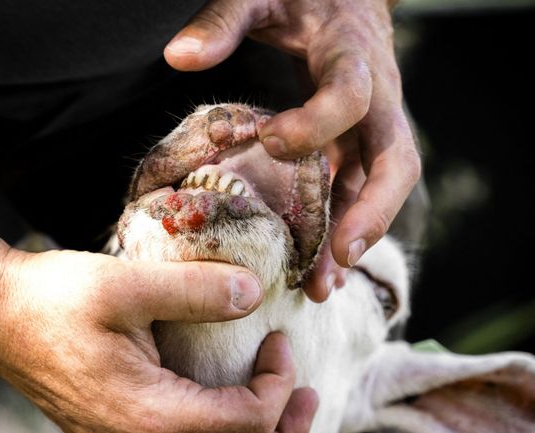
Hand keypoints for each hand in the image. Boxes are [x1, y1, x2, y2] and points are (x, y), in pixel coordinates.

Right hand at [0, 249, 316, 432]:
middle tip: (309, 394)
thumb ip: (195, 289)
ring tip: (284, 403)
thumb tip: (253, 295)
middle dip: (282, 428)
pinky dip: (218, 426)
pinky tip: (226, 398)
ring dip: (253, 431)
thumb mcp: (125, 285)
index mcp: (147, 415)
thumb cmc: (52, 299)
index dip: (277, 385)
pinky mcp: (115, 427)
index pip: (243, 424)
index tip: (278, 340)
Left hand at [164, 0, 420, 301]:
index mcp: (353, 55)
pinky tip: (321, 267)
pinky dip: (343, 226)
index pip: (352, 95)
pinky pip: (358, 188)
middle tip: (340, 256)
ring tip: (323, 287)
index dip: (317, 123)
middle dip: (373, 210)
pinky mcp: (358, 141)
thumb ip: (223, 20)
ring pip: (380, 186)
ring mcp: (372, 124)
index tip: (271, 141)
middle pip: (396, 159)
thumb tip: (178, 56)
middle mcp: (377, 95)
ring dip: (356, 236)